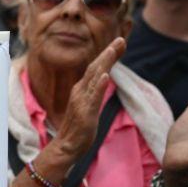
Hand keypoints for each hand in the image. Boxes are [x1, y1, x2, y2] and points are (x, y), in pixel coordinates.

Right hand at [53, 38, 125, 157]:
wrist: (66, 147)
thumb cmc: (78, 129)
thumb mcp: (88, 106)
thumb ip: (94, 92)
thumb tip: (103, 78)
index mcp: (81, 89)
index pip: (96, 68)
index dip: (108, 55)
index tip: (120, 43)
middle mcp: (80, 91)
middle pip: (96, 68)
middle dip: (108, 53)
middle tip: (121, 39)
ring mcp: (81, 101)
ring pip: (95, 78)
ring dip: (105, 63)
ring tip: (114, 50)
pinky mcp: (85, 113)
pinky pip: (93, 97)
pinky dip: (99, 85)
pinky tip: (106, 76)